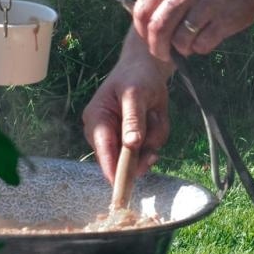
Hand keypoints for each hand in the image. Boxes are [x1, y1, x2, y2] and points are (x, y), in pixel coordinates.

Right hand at [82, 48, 171, 184]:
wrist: (148, 66)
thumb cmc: (136, 75)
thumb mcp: (135, 94)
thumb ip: (133, 119)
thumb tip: (131, 145)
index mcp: (96, 119)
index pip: (103, 151)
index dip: (114, 171)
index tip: (125, 187)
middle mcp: (103, 132)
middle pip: (122, 159)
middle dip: (143, 151)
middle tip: (155, 133)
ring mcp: (118, 137)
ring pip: (139, 155)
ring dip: (154, 140)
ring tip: (155, 115)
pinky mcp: (133, 139)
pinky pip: (149, 148)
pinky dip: (157, 135)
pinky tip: (156, 117)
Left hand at [132, 0, 253, 62]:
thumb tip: (145, 24)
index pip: (142, 9)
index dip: (142, 30)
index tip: (148, 38)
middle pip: (158, 28)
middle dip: (158, 47)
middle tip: (163, 53)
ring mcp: (207, 3)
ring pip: (180, 40)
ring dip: (182, 49)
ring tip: (189, 44)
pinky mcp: (225, 19)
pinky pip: (202, 45)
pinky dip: (200, 49)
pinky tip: (205, 40)